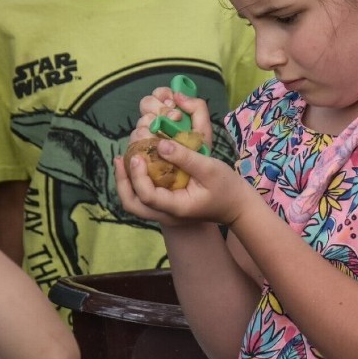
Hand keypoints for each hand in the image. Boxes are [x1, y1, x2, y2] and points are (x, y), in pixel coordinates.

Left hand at [117, 87, 253, 225]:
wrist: (237, 206)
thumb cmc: (227, 187)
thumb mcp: (210, 168)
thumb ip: (185, 157)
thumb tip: (160, 144)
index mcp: (177, 207)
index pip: (148, 196)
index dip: (138, 176)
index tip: (137, 155)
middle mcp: (167, 214)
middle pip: (132, 204)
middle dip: (122, 182)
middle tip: (120, 158)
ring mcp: (166, 212)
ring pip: (135, 202)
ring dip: (126, 182)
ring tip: (124, 159)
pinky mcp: (167, 205)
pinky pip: (144, 196)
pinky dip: (137, 181)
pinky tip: (138, 163)